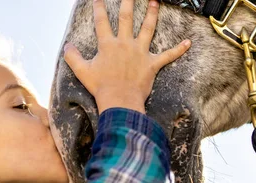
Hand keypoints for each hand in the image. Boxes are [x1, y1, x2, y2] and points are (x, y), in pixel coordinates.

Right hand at [63, 0, 190, 113]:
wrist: (119, 100)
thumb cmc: (101, 87)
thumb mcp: (82, 72)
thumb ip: (73, 57)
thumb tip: (67, 46)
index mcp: (108, 45)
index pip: (101, 22)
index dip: (99, 8)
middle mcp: (125, 44)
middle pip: (126, 18)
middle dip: (128, 2)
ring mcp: (140, 53)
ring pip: (148, 29)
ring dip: (152, 14)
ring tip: (155, 2)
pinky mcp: (152, 64)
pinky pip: (168, 56)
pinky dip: (178, 49)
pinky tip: (188, 43)